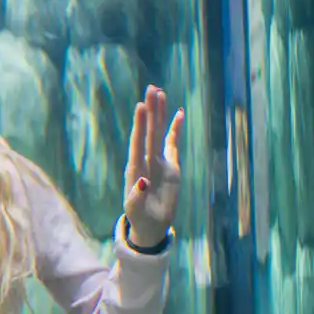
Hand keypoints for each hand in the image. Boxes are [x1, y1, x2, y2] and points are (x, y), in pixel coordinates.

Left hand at [123, 85, 184, 246]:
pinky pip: (172, 143)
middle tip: (151, 88)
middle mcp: (146, 160)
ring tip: (160, 93)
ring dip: (160, 114)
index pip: (137, 142)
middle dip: (150, 111)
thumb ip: (136, 196)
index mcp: (135, 168)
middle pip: (148, 131)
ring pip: (159, 133)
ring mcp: (158, 161)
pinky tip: (178, 113)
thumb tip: (142, 180)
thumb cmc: (139, 217)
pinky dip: (175, 129)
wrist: (151, 225)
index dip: (139, 125)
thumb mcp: (134, 210)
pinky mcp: (170, 166)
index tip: (141, 106)